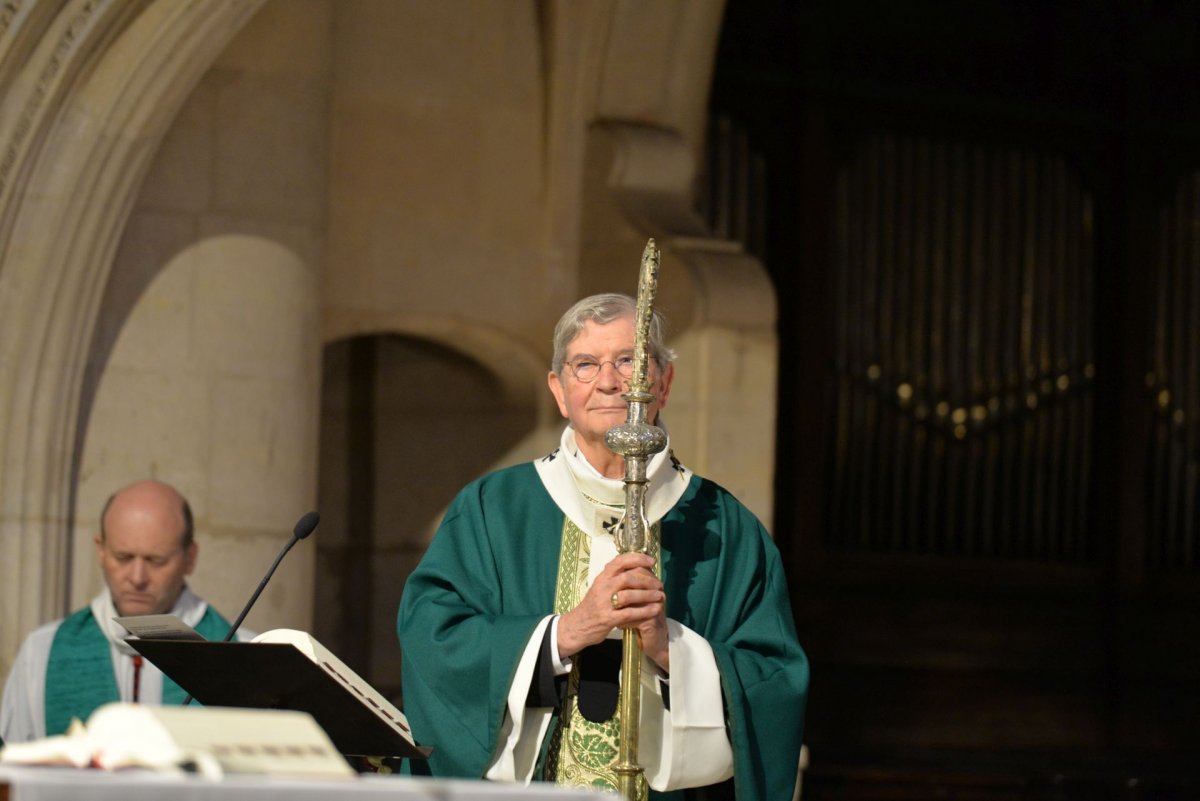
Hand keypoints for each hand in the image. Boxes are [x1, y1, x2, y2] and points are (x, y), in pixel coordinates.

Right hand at [557, 552, 668, 670]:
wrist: (576, 627)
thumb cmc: (592, 606)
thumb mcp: (599, 587)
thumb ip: (613, 576)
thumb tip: (632, 564)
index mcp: (601, 578)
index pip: (619, 561)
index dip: (637, 558)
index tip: (651, 561)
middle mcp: (602, 588)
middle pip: (627, 577)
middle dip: (646, 580)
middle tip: (659, 583)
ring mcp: (604, 604)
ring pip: (629, 595)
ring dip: (647, 595)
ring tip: (660, 596)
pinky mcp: (607, 619)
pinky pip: (629, 613)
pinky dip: (644, 611)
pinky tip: (654, 610)